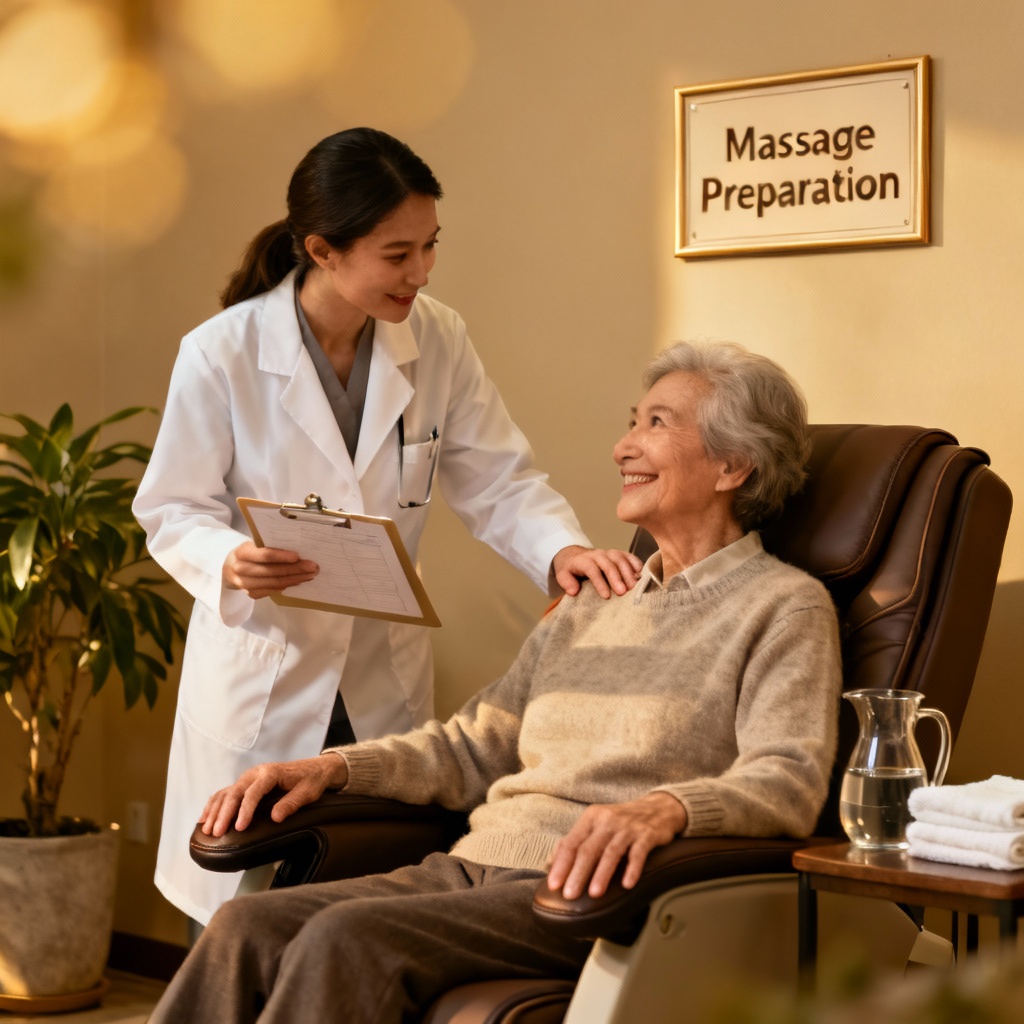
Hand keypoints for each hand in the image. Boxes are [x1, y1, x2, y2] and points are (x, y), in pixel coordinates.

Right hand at [199, 754, 347, 837]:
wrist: (315, 768)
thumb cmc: (312, 780)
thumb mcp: (308, 792)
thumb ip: (292, 803)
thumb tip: (275, 817)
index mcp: (270, 773)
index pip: (253, 793)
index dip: (245, 811)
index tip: (240, 828)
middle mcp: (256, 773)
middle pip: (235, 793)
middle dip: (224, 814)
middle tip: (217, 833)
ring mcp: (249, 778)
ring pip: (227, 793)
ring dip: (215, 811)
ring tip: (207, 830)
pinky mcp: (247, 783)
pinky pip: (226, 793)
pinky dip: (214, 805)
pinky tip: (205, 818)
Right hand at [223, 540, 318, 598]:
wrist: (230, 568)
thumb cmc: (249, 552)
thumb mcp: (254, 544)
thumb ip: (269, 545)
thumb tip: (298, 546)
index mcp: (242, 553)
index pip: (264, 555)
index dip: (282, 556)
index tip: (298, 556)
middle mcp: (241, 570)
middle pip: (272, 571)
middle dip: (295, 569)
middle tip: (313, 567)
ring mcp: (245, 585)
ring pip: (275, 583)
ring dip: (295, 579)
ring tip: (311, 574)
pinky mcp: (251, 594)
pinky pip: (274, 590)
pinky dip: (288, 585)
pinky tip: (300, 580)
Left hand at [546, 792, 686, 899]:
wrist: (657, 808)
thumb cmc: (621, 822)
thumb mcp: (596, 825)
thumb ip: (575, 842)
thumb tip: (550, 863)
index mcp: (591, 818)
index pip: (571, 842)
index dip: (561, 864)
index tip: (553, 885)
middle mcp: (607, 820)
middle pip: (588, 849)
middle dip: (577, 873)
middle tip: (569, 895)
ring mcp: (628, 827)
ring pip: (611, 852)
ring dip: (602, 874)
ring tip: (594, 894)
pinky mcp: (647, 834)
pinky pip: (638, 853)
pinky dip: (632, 869)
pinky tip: (627, 884)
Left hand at [552, 545, 643, 598]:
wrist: (575, 555)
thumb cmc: (571, 569)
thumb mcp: (562, 575)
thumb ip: (566, 582)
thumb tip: (573, 591)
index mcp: (584, 560)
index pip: (592, 569)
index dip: (600, 582)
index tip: (606, 596)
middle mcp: (598, 554)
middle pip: (609, 564)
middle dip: (617, 578)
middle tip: (623, 592)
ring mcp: (609, 553)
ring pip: (620, 559)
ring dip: (628, 572)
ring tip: (634, 587)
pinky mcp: (618, 553)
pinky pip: (628, 556)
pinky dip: (635, 563)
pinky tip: (640, 574)